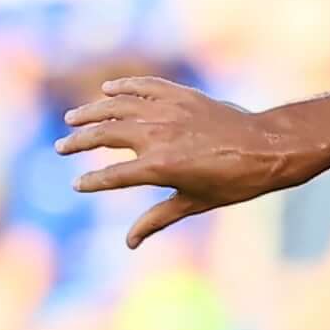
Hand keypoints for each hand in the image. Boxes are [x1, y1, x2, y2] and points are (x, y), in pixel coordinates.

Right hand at [58, 75, 301, 245]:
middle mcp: (158, 136)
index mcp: (159, 167)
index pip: (112, 176)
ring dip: (92, 112)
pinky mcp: (181, 95)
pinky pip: (145, 86)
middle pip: (105, 135)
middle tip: (62, 147)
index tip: (77, 185)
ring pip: (118, 107)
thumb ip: (156, 219)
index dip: (92, 182)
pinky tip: (108, 89)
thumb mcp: (194, 204)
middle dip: (79, 142)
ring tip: (73, 119)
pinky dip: (124, 86)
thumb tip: (129, 244)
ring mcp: (169, 111)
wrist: (267, 148)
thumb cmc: (234, 182)